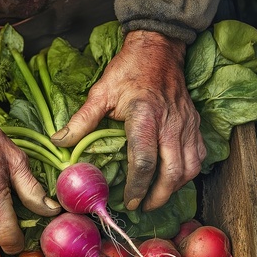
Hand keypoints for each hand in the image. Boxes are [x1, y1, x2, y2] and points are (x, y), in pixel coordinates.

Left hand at [51, 30, 205, 211]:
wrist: (158, 50)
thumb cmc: (127, 71)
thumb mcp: (100, 93)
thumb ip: (81, 120)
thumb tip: (58, 142)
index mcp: (144, 117)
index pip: (144, 162)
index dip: (137, 187)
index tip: (128, 202)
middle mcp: (170, 124)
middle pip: (173, 172)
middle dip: (159, 196)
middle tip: (142, 206)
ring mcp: (186, 125)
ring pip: (190, 167)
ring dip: (175, 188)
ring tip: (157, 197)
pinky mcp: (194, 124)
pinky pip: (199, 155)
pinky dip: (188, 172)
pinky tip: (174, 178)